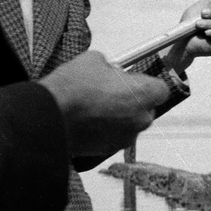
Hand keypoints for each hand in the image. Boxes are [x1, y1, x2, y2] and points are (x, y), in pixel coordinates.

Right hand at [40, 51, 168, 157]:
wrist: (49, 117)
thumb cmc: (74, 87)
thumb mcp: (94, 60)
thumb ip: (110, 67)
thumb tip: (107, 70)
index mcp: (146, 94)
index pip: (160, 89)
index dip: (144, 84)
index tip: (130, 81)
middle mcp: (143, 118)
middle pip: (145, 108)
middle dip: (130, 101)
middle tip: (109, 93)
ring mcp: (128, 137)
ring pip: (129, 124)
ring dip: (117, 117)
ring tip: (93, 108)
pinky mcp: (111, 149)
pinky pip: (113, 136)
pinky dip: (104, 130)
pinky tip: (87, 121)